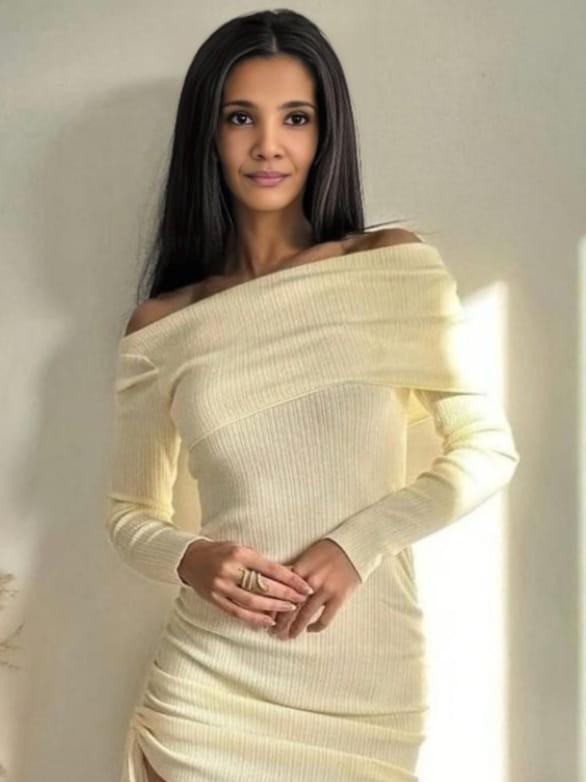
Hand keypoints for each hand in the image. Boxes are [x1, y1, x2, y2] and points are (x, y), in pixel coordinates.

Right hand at [178, 539, 313, 629]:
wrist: (191, 558)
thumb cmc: (220, 551)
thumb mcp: (240, 548)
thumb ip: (259, 561)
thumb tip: (286, 575)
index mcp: (240, 553)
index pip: (271, 568)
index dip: (290, 578)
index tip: (304, 585)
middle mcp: (230, 569)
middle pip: (263, 586)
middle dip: (286, 594)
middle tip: (302, 599)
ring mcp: (221, 586)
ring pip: (252, 601)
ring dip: (273, 607)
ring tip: (289, 609)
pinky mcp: (215, 599)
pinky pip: (237, 612)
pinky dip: (254, 619)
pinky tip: (268, 621)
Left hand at [266, 539, 360, 640]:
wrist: (354, 548)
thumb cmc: (328, 550)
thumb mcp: (306, 556)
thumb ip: (294, 571)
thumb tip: (277, 585)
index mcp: (300, 569)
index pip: (280, 593)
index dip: (271, 606)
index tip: (265, 616)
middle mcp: (310, 582)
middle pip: (290, 607)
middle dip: (280, 622)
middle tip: (273, 632)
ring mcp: (325, 591)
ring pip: (305, 616)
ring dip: (295, 628)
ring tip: (288, 636)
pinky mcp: (339, 598)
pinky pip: (324, 619)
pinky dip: (316, 627)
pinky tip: (310, 629)